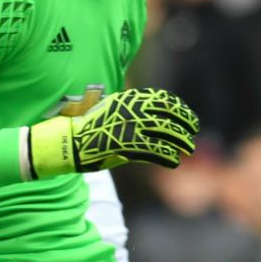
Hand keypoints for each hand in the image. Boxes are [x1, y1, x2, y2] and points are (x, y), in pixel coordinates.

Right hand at [28, 87, 198, 177]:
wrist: (68, 142)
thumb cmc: (86, 128)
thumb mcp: (108, 110)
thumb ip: (127, 111)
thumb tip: (147, 116)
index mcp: (128, 100)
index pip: (162, 100)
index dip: (178, 108)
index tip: (187, 116)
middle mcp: (131, 110)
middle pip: (168, 116)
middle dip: (184, 124)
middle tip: (192, 132)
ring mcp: (130, 127)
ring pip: (166, 133)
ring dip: (180, 142)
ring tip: (188, 149)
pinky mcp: (128, 145)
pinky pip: (156, 151)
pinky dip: (167, 157)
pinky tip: (173, 162)